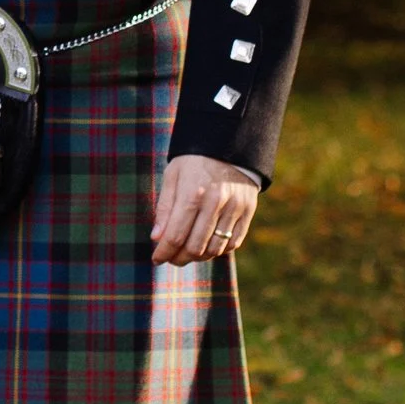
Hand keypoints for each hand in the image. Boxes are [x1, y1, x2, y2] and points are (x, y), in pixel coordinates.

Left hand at [152, 149, 260, 265]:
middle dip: (179, 258)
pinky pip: (233, 243)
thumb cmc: (194, 160)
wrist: (228, 144)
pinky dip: (218, 250)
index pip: (176, 235)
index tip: (156, 259)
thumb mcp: (173, 176)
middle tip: (171, 258)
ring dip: (198, 257)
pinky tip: (206, 245)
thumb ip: (165, 208)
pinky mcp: (248, 211)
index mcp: (193, 192)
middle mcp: (216, 202)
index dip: (164, 252)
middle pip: (195, 247)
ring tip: (187, 253)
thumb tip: (157, 238)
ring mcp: (234, 208)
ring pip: (214, 249)